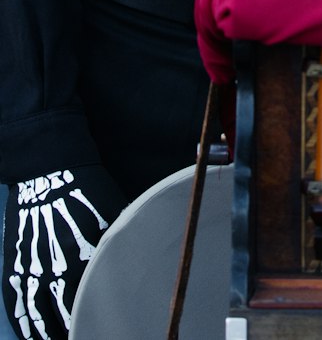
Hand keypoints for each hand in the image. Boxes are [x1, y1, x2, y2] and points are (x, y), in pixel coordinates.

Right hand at [3, 167, 125, 339]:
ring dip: (49, 336)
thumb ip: (117, 248)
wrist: (47, 169)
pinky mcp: (15, 268)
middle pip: (64, 320)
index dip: (99, 322)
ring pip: (38, 321)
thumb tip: (135, 272)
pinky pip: (18, 308)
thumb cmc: (87, 190)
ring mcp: (30, 271)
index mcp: (82, 258)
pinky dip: (26, 328)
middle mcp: (54, 270)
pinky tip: (34, 338)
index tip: (108, 329)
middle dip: (76, 333)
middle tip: (89, 337)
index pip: (91, 305)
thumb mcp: (111, 217)